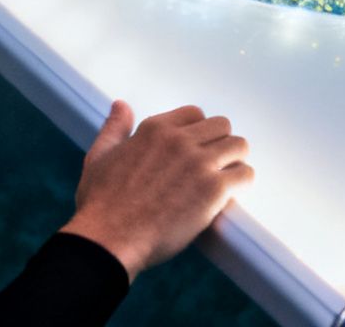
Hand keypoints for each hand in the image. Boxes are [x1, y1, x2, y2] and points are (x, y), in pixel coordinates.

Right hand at [60, 101, 252, 279]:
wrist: (109, 240)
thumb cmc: (100, 204)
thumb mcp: (99, 157)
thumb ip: (114, 128)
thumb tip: (120, 105)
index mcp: (155, 129)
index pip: (195, 114)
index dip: (198, 131)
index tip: (196, 148)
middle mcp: (180, 140)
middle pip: (222, 126)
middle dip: (220, 143)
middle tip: (214, 164)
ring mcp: (199, 163)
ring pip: (238, 146)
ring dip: (235, 160)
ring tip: (227, 177)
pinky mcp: (213, 189)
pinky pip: (245, 174)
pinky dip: (242, 182)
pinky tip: (231, 194)